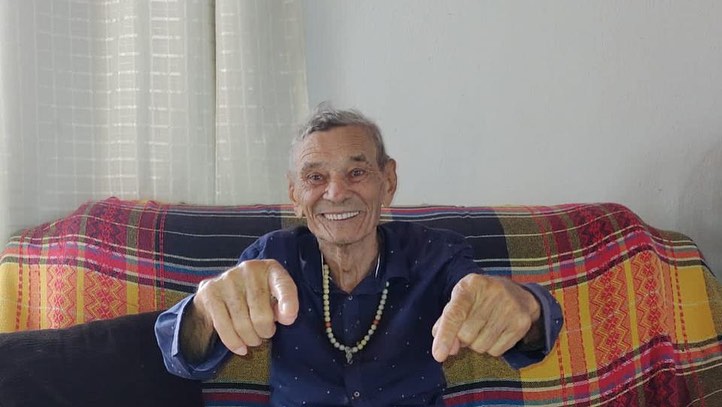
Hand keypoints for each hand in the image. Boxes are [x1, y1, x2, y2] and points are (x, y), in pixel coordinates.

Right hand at [182, 259, 298, 358]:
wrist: (220, 290)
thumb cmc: (256, 295)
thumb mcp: (274, 295)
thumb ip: (284, 304)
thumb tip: (286, 317)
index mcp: (270, 269)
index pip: (283, 285)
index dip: (288, 304)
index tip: (288, 320)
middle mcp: (249, 269)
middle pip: (261, 315)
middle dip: (265, 332)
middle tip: (265, 333)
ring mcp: (227, 280)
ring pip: (242, 325)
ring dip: (251, 339)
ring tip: (254, 338)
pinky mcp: (210, 292)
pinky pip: (224, 328)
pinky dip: (234, 343)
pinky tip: (241, 347)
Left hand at [431, 274, 540, 362]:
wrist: (516, 293)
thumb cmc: (479, 299)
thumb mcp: (459, 301)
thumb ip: (447, 323)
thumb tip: (447, 351)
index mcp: (471, 284)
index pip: (455, 314)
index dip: (445, 336)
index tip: (438, 355)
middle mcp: (492, 293)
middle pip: (466, 334)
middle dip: (463, 338)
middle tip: (469, 326)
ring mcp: (510, 308)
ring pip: (481, 346)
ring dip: (477, 343)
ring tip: (484, 327)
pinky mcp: (521, 323)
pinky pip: (496, 351)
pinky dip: (491, 347)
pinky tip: (496, 331)